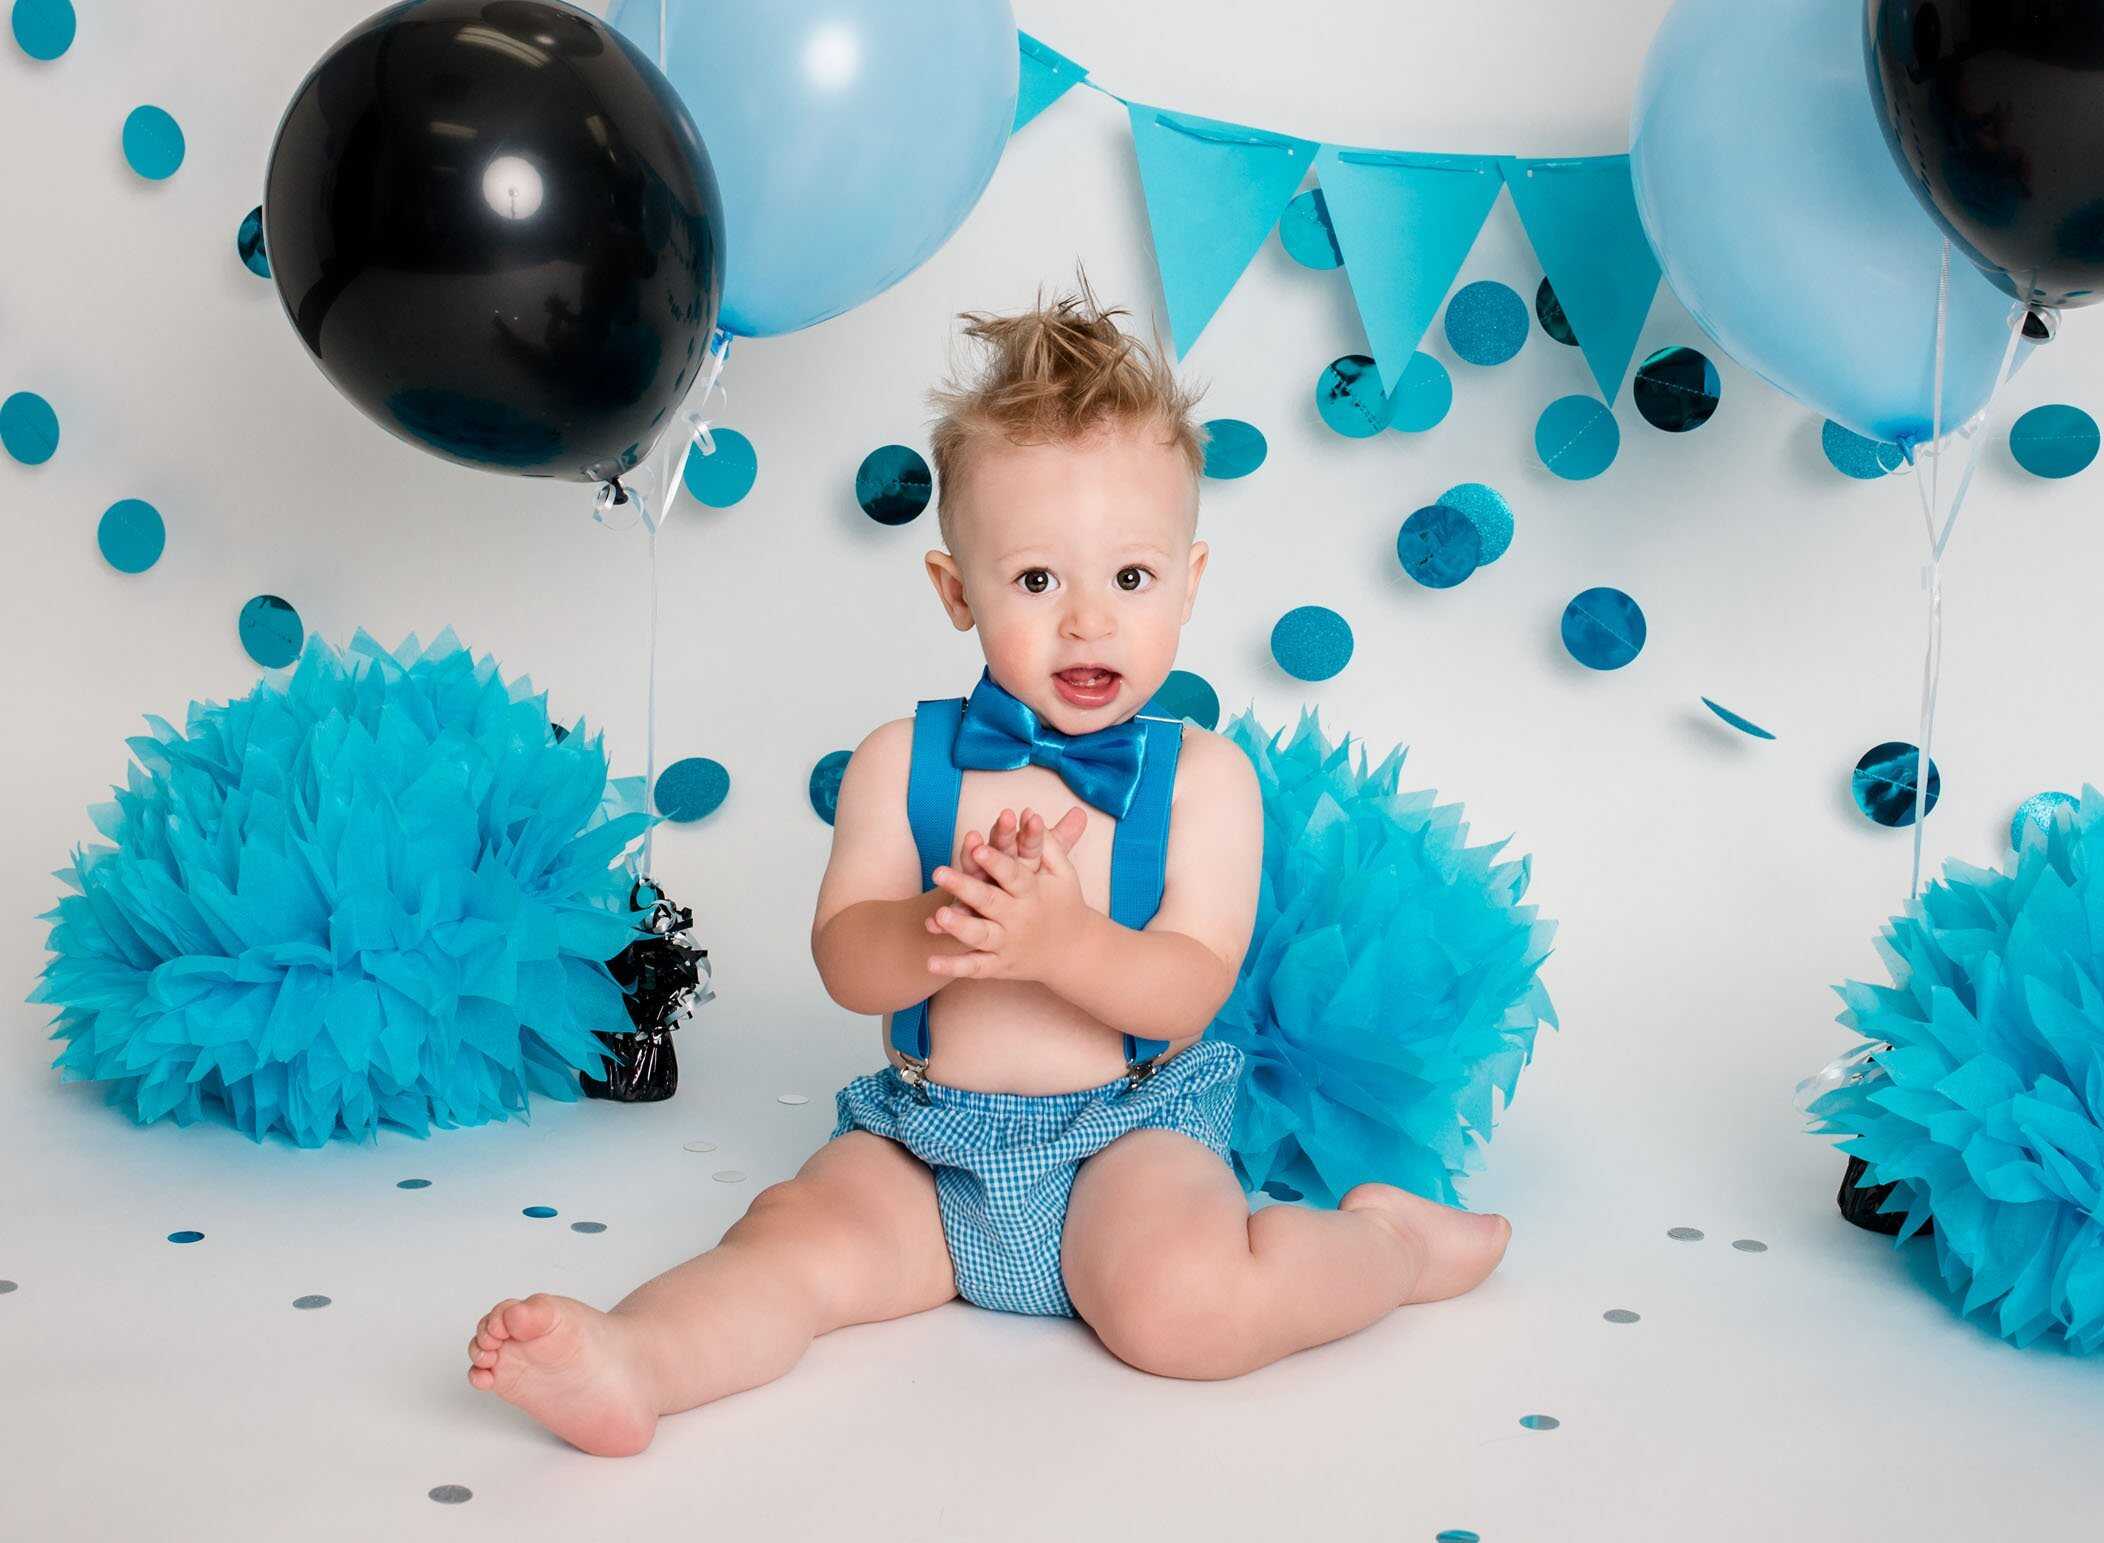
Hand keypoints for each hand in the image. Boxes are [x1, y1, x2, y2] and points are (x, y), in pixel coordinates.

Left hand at [926, 806, 1090, 981]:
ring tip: (938, 915)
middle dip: (964, 887)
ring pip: (981, 936)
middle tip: (939, 872)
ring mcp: (1008, 944)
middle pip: (990, 902)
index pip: (1013, 874)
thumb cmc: (1064, 903)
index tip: (977, 847)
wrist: (1074, 952)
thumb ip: (1047, 843)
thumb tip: (1030, 812)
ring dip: (959, 927)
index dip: (995, 861)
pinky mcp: (999, 965)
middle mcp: (1020, 918)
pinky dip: (953, 967)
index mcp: (1033, 893)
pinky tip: (929, 963)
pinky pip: (975, 968)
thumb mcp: (1063, 873)